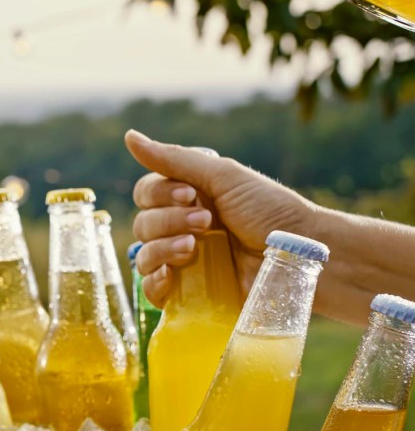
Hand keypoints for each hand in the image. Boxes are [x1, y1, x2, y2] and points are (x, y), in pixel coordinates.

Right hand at [125, 130, 317, 306]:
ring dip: (162, 249)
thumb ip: (175, 159)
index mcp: (189, 197)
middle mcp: (182, 227)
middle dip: (169, 221)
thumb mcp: (223, 177)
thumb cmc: (270, 211)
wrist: (301, 256)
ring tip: (193, 249)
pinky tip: (172, 277)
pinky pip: (151, 290)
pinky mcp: (189, 293)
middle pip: (143, 223)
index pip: (146, 193)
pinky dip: (155, 283)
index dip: (159, 194)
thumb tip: (129, 136)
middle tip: (206, 223)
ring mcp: (185, 261)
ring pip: (144, 255)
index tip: (191, 196)